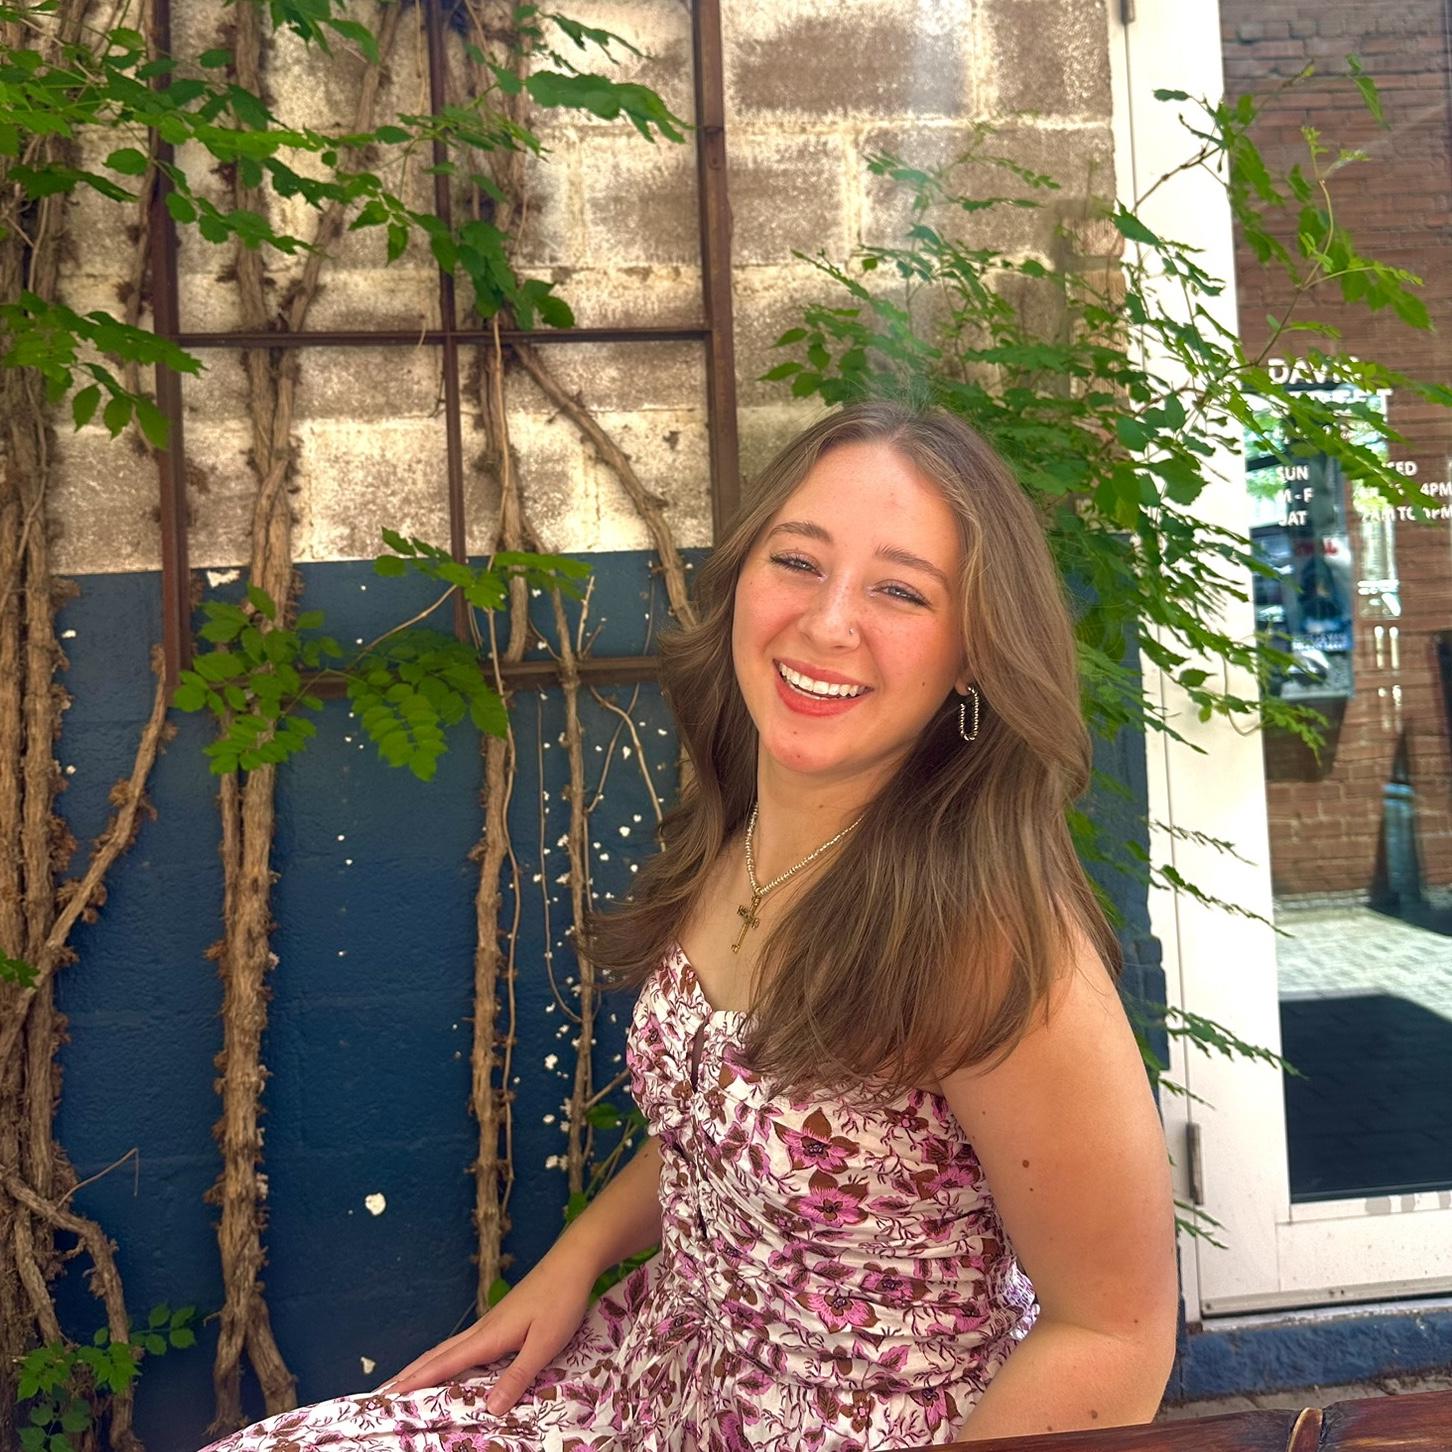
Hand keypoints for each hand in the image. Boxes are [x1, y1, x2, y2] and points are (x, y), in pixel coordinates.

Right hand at [374, 1248, 595, 1415]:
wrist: (573, 1262)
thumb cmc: (561, 1301)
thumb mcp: (544, 1344)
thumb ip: (517, 1376)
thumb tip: (488, 1410)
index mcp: (488, 1337)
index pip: (444, 1364)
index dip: (416, 1382)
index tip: (388, 1396)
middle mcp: (483, 1329)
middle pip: (438, 1355)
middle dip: (410, 1375)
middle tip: (383, 1395)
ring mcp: (490, 1323)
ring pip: (449, 1348)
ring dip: (425, 1366)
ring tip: (406, 1382)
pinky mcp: (501, 1321)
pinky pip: (465, 1345)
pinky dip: (446, 1358)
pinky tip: (451, 1365)